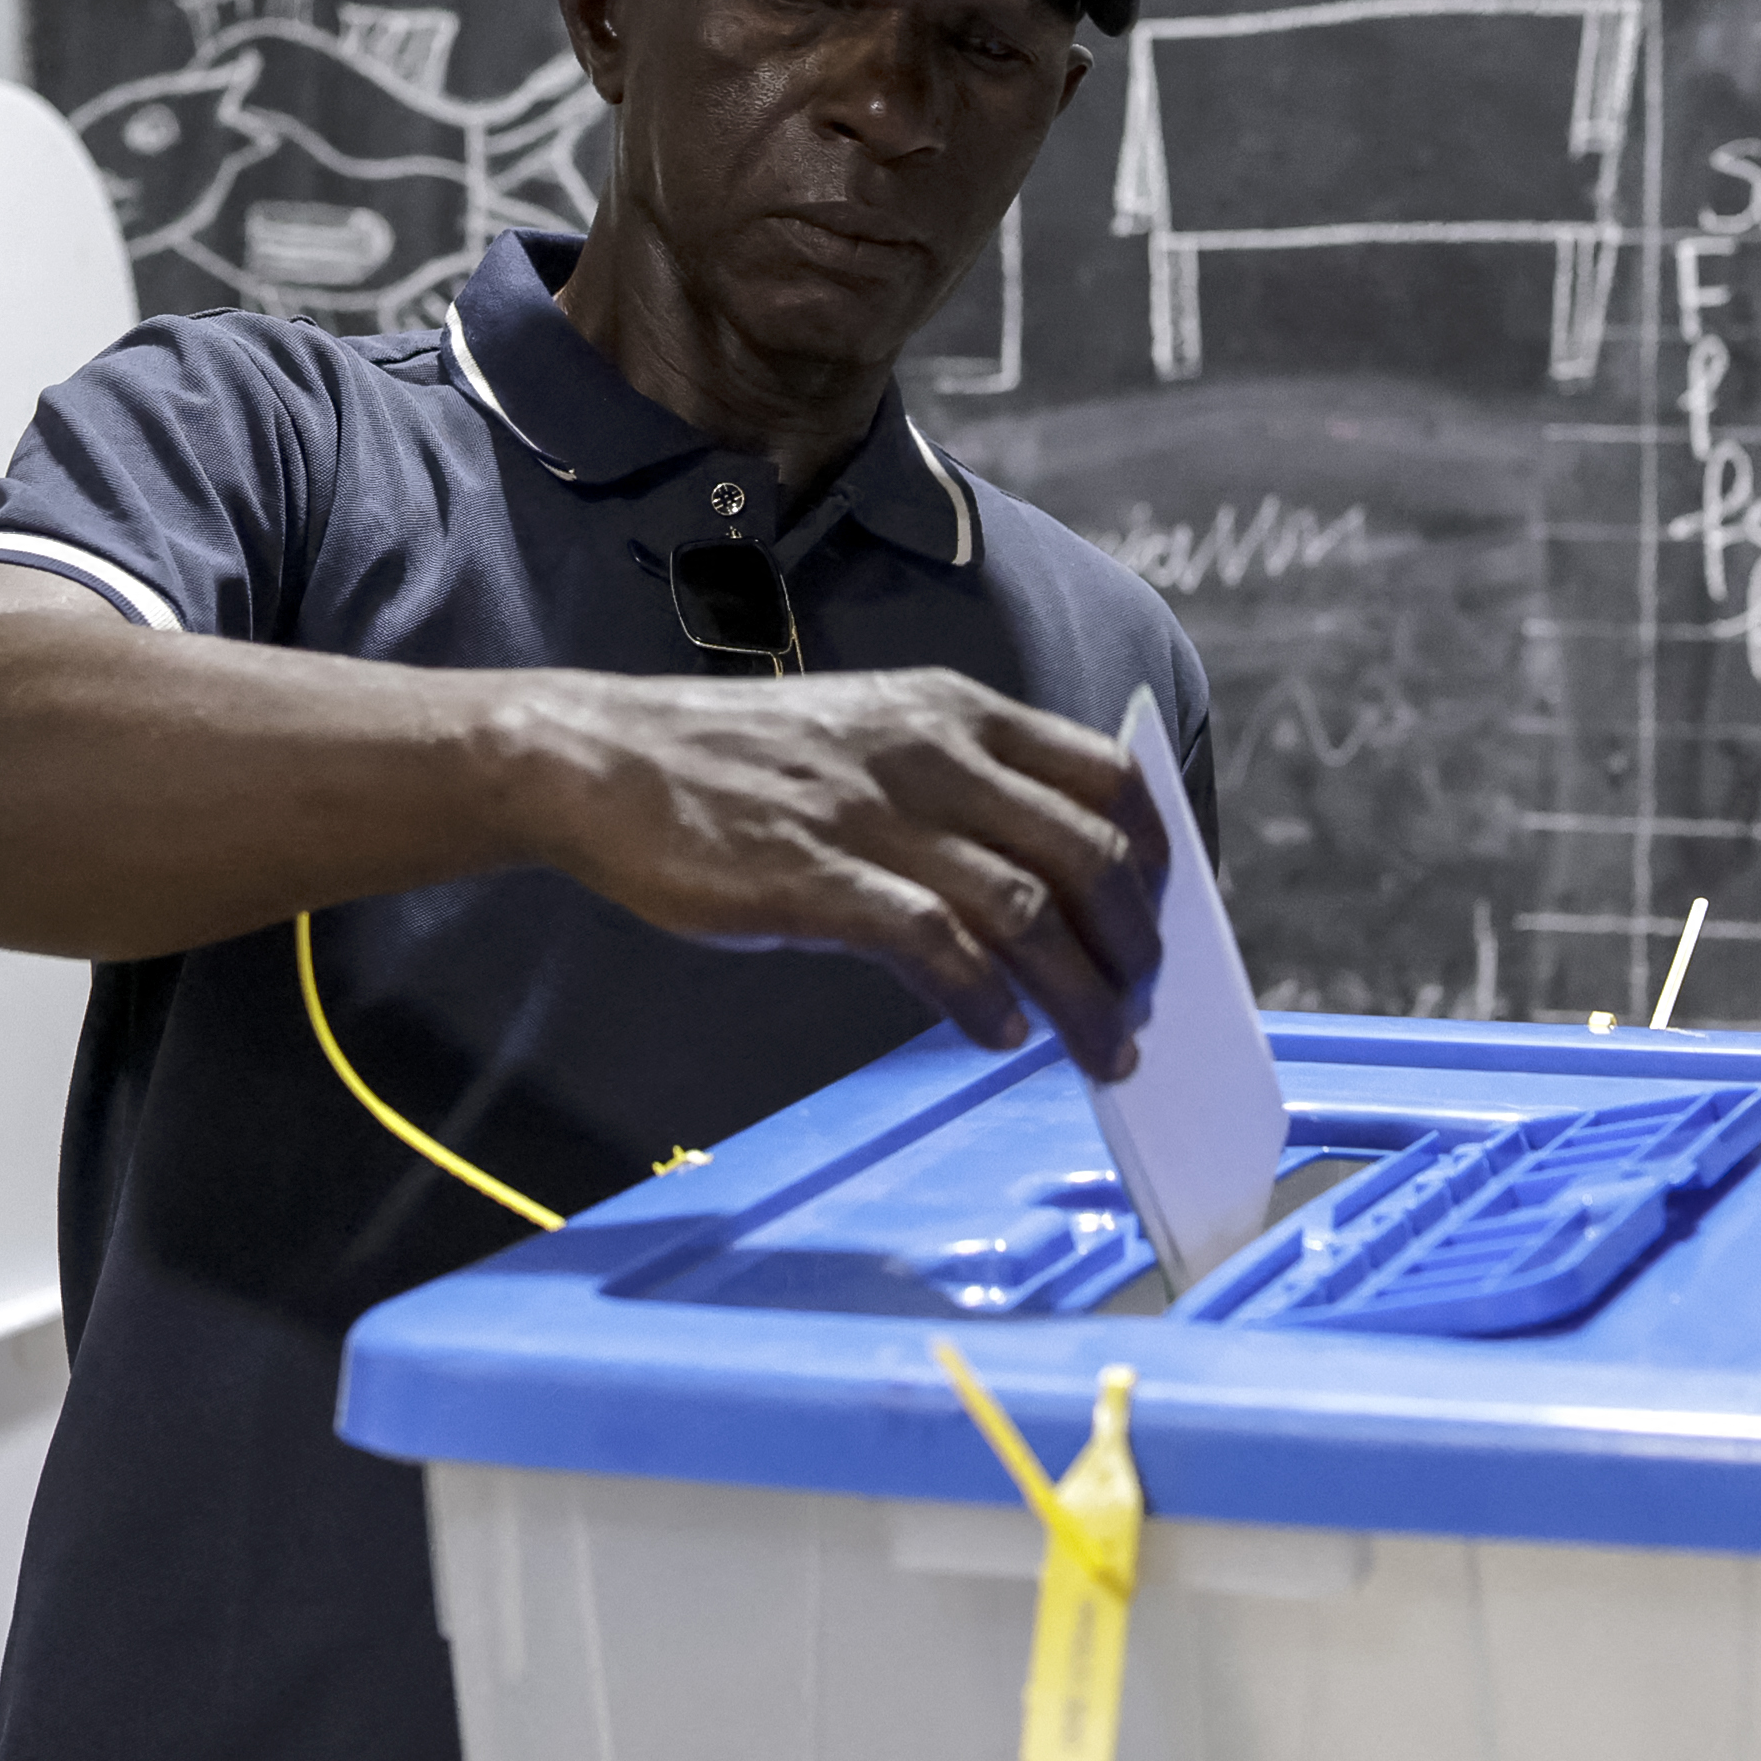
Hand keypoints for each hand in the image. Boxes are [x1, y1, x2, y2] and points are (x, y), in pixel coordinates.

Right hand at [516, 667, 1170, 1075]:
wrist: (600, 760)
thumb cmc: (732, 763)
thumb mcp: (867, 737)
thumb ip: (952, 791)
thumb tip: (1035, 890)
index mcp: (954, 711)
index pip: (1106, 775)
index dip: (1155, 857)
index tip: (1160, 921)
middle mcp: (933, 753)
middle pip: (1089, 853)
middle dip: (1135, 944)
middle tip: (1140, 1007)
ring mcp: (877, 815)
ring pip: (1030, 912)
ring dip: (1081, 995)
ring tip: (1096, 1049)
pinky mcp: (819, 879)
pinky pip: (939, 948)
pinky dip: (986, 1001)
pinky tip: (998, 1033)